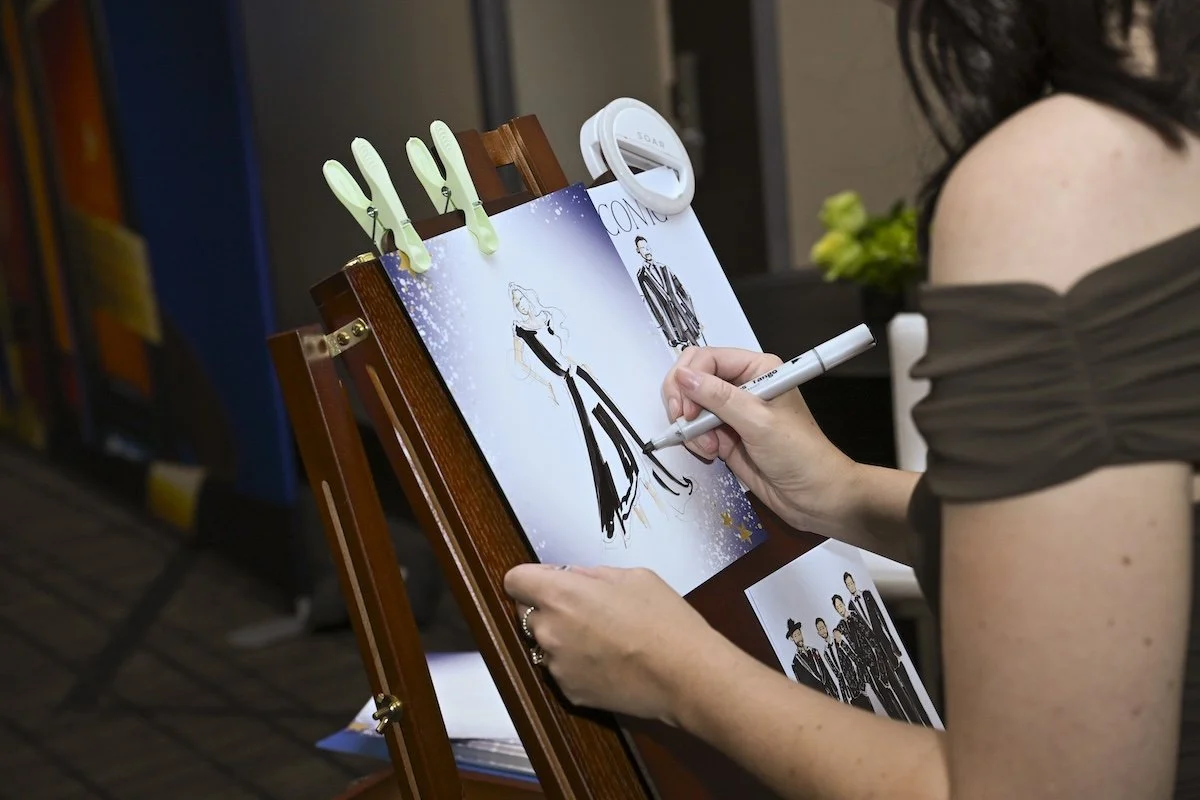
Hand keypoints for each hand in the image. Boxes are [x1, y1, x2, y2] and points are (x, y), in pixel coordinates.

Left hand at [504, 563, 717, 725]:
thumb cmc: (664, 620)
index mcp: (560, 594)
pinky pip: (561, 669)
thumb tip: (573, 578)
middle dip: (546, 606)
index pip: (514, 580)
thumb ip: (591, 575)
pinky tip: (607, 661)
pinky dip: (576, 663)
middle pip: (525, 612)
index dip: (532, 578)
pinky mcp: (568, 692)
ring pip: (544, 642)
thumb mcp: (632, 576)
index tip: (550, 581)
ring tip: (601, 638)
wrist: (686, 675)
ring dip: (561, 636)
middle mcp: (549, 631)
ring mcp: (556, 666)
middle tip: (583, 608)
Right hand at [661, 346, 857, 535]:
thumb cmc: (800, 454)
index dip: (690, 380)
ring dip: (691, 428)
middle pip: (693, 379)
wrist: (814, 496)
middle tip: (686, 426)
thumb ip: (718, 398)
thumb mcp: (758, 422)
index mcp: (757, 369)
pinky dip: (696, 441)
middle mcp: (743, 385)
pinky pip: (696, 430)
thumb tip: (683, 376)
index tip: (687, 410)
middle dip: (685, 403)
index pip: (708, 358)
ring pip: (691, 407)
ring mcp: (732, 412)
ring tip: (710, 447)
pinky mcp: (726, 435)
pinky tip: (713, 453)